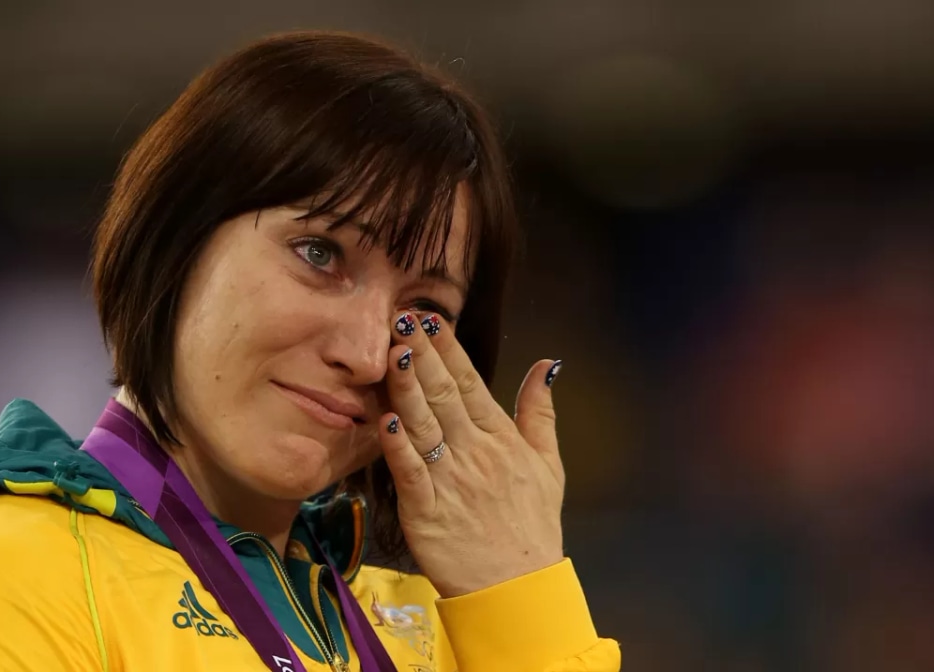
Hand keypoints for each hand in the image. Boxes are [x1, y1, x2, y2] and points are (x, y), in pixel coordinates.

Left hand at [380, 312, 565, 598]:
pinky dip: (398, 447)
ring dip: (408, 388)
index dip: (449, 350)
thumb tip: (546, 365)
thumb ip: (540, 412)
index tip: (430, 318)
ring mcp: (451, 481)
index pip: (472, 383)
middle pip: (445, 395)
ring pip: (425, 425)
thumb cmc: (530, 526)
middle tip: (403, 319)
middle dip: (424, 355)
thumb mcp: (548, 464)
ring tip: (394, 353)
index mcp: (500, 439)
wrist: (518, 588)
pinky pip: (410, 473)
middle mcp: (476, 453)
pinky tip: (385, 420)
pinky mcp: (427, 511)